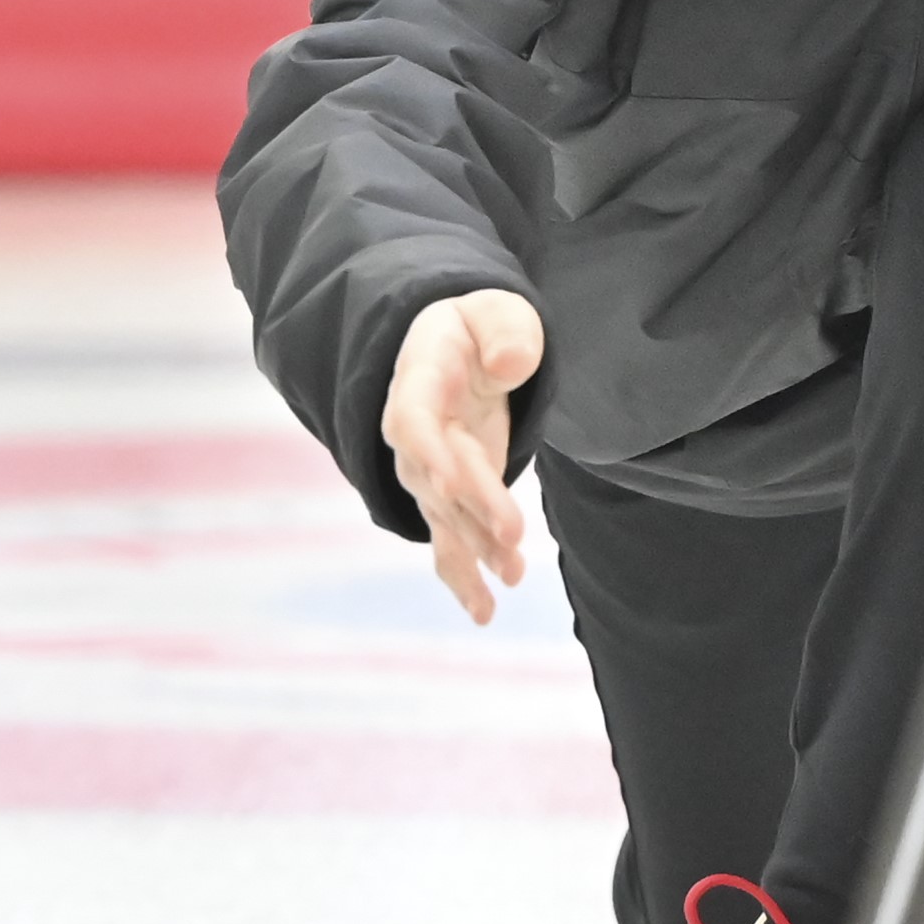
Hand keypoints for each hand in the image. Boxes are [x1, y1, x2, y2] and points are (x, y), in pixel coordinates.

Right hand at [382, 290, 546, 623]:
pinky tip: (484, 612)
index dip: (428, 452)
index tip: (448, 481)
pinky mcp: (449, 498)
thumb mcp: (494, 312)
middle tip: (512, 538)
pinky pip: (449, 540)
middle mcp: (411, 434)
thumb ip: (504, 332)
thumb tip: (510, 366)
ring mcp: (426, 471)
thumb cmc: (475, 330)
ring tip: (510, 579)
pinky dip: (465, 577)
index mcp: (418, 382)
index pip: (413, 420)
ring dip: (476, 549)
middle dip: (473, 508)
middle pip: (437, 476)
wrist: (454, 352)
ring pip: (445, 516)